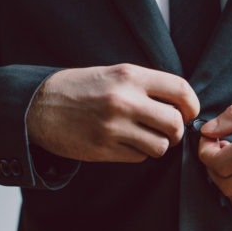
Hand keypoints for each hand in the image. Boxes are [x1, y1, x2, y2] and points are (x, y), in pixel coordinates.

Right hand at [27, 63, 199, 162]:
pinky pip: (140, 157)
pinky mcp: (104, 149)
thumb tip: (182, 104)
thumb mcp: (114, 74)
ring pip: (161, 145)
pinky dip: (140, 153)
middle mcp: (124, 100)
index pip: (180, 90)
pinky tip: (126, 143)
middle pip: (175, 123)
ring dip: (159, 144)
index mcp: (129, 76)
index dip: (191, 105)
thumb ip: (147, 86)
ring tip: (146, 137)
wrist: (39, 106)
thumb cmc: (82, 88)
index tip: (187, 112)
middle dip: (177, 131)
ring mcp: (113, 127)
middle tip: (168, 130)